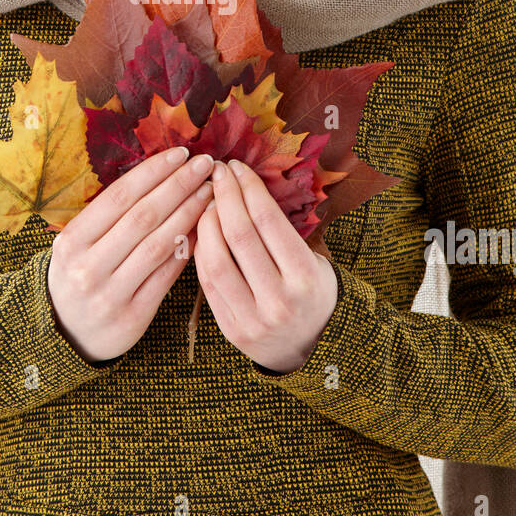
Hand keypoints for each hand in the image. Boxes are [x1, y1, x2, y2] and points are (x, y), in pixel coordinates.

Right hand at [46, 147, 214, 362]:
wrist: (65, 334)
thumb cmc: (78, 276)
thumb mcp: (78, 245)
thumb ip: (109, 217)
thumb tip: (159, 175)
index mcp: (72, 241)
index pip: (119, 196)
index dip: (153, 172)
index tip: (180, 154)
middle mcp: (88, 266)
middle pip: (142, 216)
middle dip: (178, 186)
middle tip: (204, 165)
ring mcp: (110, 294)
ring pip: (158, 245)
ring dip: (189, 214)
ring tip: (209, 193)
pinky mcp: (133, 316)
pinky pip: (167, 275)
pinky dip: (187, 249)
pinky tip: (206, 229)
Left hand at [194, 158, 337, 373]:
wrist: (311, 348)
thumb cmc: (312, 293)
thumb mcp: (314, 261)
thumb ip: (283, 232)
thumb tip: (245, 184)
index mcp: (305, 277)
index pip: (269, 220)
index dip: (248, 187)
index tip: (237, 167)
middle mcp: (279, 300)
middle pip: (240, 235)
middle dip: (225, 196)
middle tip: (217, 174)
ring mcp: (252, 318)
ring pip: (216, 259)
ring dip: (206, 222)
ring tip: (207, 202)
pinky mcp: (230, 329)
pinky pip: (207, 282)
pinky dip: (201, 250)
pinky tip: (202, 230)